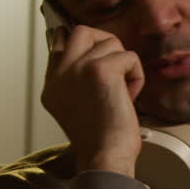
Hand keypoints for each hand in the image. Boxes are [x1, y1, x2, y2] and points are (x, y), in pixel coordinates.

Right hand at [41, 25, 144, 177]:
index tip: (94, 51)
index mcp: (52, 85)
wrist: (104, 156)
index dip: (81, 42)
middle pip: (82, 31)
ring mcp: (78, 69)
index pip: (59, 43)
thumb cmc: (98, 139)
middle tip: (116, 66)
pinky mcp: (101, 70)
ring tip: (123, 90)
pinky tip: (131, 96)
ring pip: (110, 42)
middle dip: (105, 42)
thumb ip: (75, 82)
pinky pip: (129, 56)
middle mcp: (60, 74)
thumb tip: (91, 57)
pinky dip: (137, 76)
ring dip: (125, 64)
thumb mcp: (75, 108)